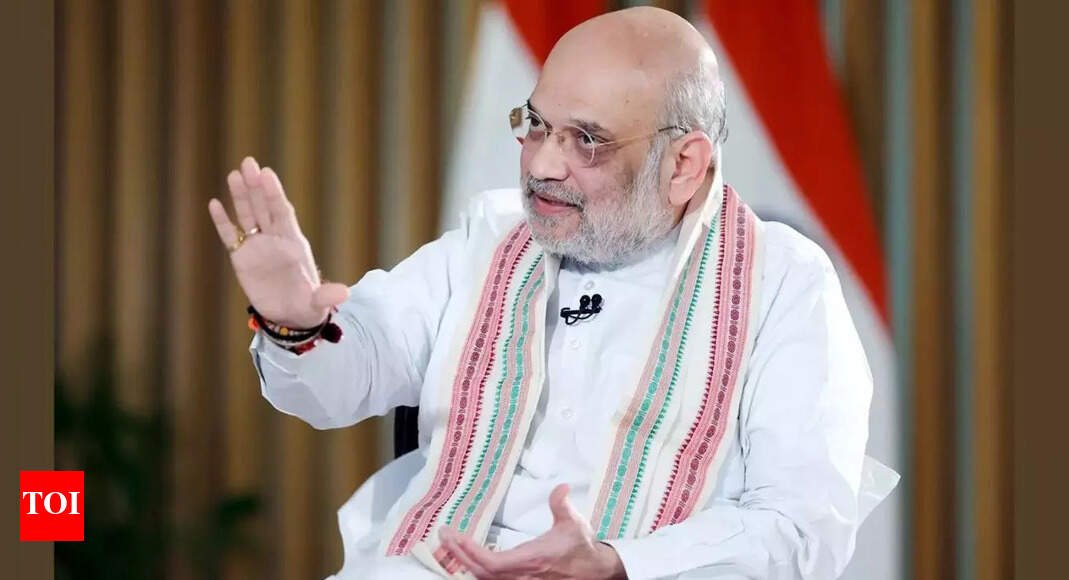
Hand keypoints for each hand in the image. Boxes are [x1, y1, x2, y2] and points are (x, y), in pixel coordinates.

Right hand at [208, 156, 348, 327]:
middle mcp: (275, 239)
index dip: (274, 193)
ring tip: (234, 174)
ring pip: (247, 216)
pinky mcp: (242, 258)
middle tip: (248, 162)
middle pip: (264, 207)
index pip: (282, 212)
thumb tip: (344, 294)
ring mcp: (258, 246)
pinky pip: (230, 236)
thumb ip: (326, 296)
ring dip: (240, 196)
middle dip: (256, 186)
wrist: (291, 316)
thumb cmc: (308, 305)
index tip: (267, 173)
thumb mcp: (317, 302)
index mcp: (293, 242)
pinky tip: (214, 204)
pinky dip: (222, 221)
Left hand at [436, 484, 626, 578]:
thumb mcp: (574, 522)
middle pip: (481, 573)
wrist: (595, 571)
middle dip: (459, 555)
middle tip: (443, 536)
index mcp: (532, 560)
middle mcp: (523, 576)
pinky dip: (476, 571)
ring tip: (450, 545)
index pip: (493, 564)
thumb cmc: (580, 546)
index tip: (456, 536)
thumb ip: (562, 504)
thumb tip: (561, 486)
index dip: (471, 553)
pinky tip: (466, 559)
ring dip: (464, 563)